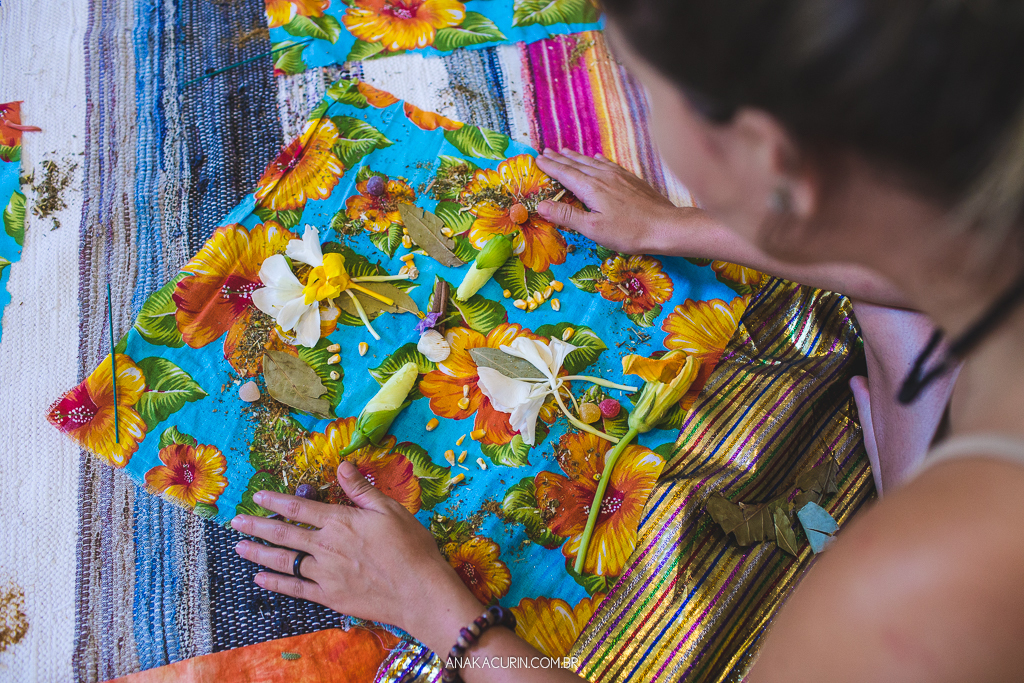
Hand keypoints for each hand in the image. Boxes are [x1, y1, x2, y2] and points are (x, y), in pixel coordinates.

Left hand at [231, 461, 481, 653]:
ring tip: (239, 548)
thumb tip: (342, 465)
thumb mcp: (390, 510)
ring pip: (284, 562)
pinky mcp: (329, 596)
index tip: (257, 496)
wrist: (420, 592)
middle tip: (236, 522)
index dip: (276, 501)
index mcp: (340, 522)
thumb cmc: (411, 547)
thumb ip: (361, 489)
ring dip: (259, 554)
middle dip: (258, 526)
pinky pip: (296, 589)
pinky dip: (276, 584)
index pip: (300, 508)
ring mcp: (325, 574)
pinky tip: (261, 579)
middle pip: (284, 534)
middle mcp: (326, 546)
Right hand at [535, 148, 691, 253]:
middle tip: (546, 151)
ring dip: (577, 157)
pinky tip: (598, 159)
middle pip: (577, 164)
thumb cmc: (629, 231)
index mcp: (591, 188)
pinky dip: (598, 160)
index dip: (550, 167)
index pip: (565, 174)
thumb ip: (567, 215)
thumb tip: (540, 205)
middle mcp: (603, 177)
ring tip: (566, 152)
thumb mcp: (593, 228)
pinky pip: (609, 164)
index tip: (537, 159)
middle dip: (560, 158)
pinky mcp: (631, 180)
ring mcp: (619, 176)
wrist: (666, 226)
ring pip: (592, 162)